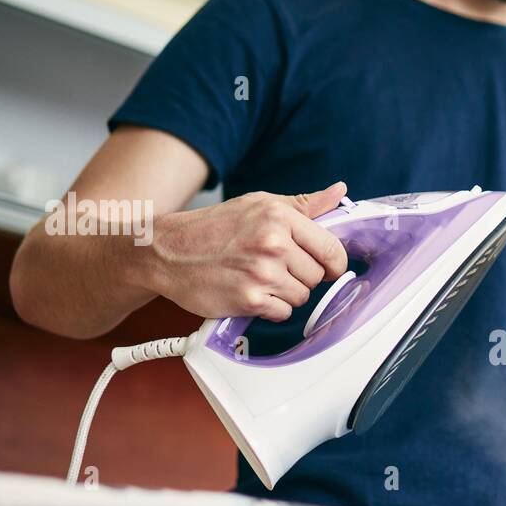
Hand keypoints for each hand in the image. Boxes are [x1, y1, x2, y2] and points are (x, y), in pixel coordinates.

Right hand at [143, 182, 348, 321]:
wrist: (167, 252)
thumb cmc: (214, 228)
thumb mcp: (258, 204)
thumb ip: (304, 204)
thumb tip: (338, 191)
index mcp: (279, 216)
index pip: (331, 248)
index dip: (333, 262)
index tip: (327, 266)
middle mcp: (273, 243)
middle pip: (317, 276)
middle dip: (302, 276)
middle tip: (277, 268)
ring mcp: (261, 273)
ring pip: (302, 296)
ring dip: (286, 293)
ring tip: (260, 278)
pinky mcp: (249, 300)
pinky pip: (282, 313)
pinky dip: (271, 308)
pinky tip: (252, 292)